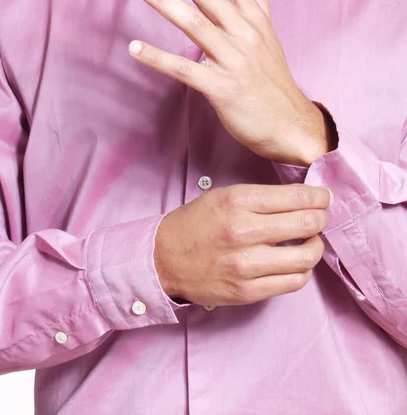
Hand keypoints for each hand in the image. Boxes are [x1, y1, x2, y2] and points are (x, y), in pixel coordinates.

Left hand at [128, 0, 332, 164]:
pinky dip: (159, 58)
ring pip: (195, 24)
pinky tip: (134, 48)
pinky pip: (186, 70)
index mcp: (254, 19)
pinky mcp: (222, 88)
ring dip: (164, 2)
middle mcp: (245, 33)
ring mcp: (234, 60)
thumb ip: (256, 5)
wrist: (291, 125)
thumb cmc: (273, 80)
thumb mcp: (269, 36)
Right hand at [154, 183, 330, 305]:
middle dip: (322, 218)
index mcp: (236, 202)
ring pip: (306, 256)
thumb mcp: (223, 197)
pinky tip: (297, 262)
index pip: (295, 197)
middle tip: (321, 217)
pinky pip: (293, 282)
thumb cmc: (195, 224)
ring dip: (316, 246)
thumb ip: (260, 198)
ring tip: (312, 240)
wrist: (164, 259)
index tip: (324, 197)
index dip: (318, 196)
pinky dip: (303, 270)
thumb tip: (302, 199)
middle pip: (306, 223)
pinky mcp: (247, 291)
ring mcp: (246, 265)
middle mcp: (243, 231)